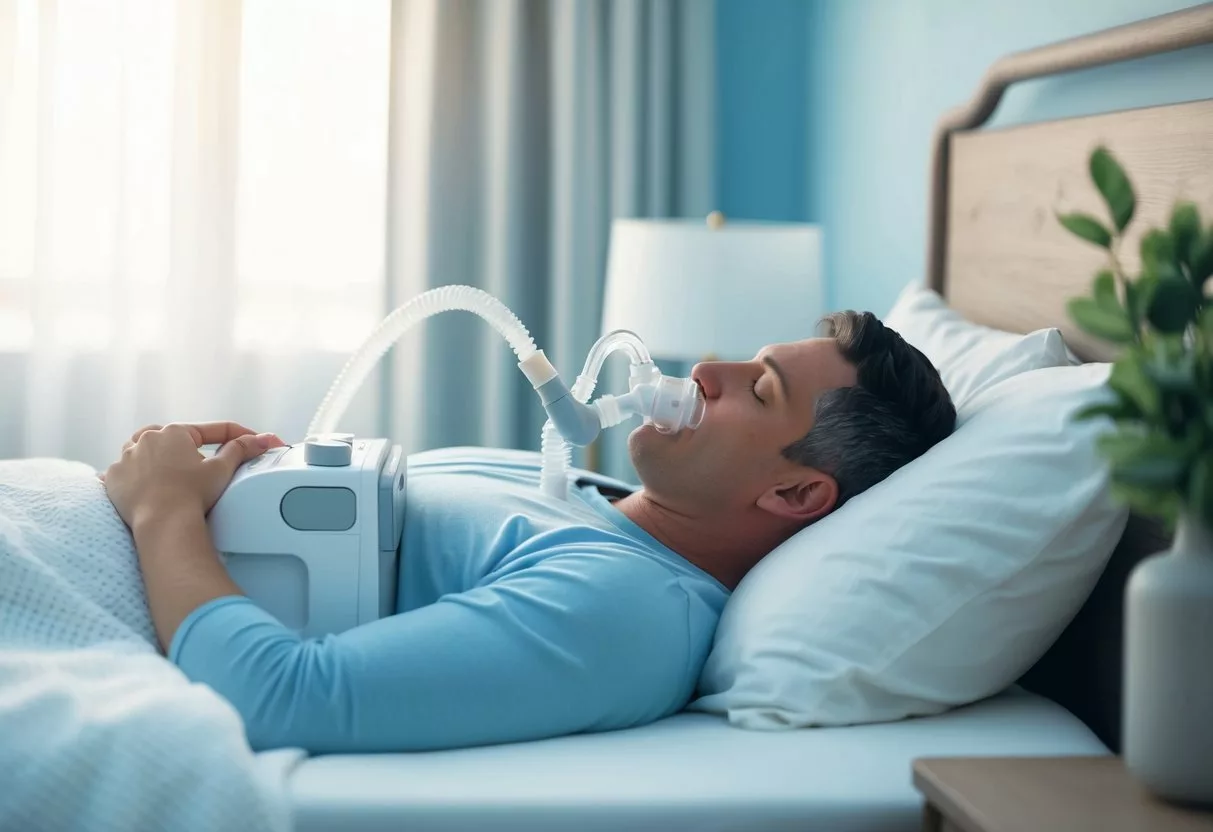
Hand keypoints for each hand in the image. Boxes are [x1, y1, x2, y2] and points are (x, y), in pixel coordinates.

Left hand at [103, 422, 285, 529]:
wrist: (162, 524)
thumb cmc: (193, 494)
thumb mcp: (221, 470)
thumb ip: (240, 449)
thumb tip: (261, 439)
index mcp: (174, 432)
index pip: (209, 431)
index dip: (235, 436)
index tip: (252, 442)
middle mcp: (145, 439)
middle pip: (170, 437)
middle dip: (184, 445)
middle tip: (199, 459)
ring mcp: (124, 459)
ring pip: (142, 451)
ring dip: (154, 457)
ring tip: (168, 471)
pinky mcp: (112, 479)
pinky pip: (123, 472)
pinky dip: (133, 476)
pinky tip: (141, 484)